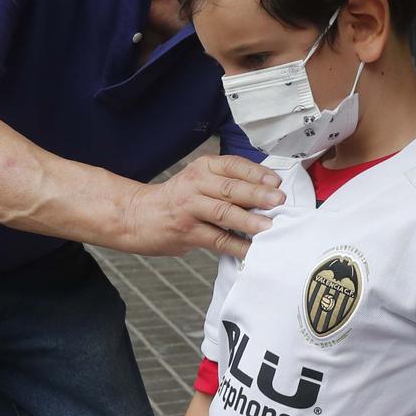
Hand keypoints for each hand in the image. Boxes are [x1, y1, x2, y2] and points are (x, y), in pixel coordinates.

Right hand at [121, 156, 283, 258]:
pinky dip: (236, 246)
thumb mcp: (199, 180)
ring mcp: (190, 209)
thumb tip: (268, 192)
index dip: (257, 173)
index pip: (234, 166)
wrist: (137, 215)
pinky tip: (251, 250)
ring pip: (224, 213)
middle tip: (279, 201)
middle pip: (231, 189)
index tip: (277, 181)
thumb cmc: (177, 199)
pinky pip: (217, 239)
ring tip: (268, 226)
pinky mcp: (187, 232)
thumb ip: (228, 182)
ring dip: (249, 220)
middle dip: (258, 194)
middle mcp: (196, 184)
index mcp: (203, 168)